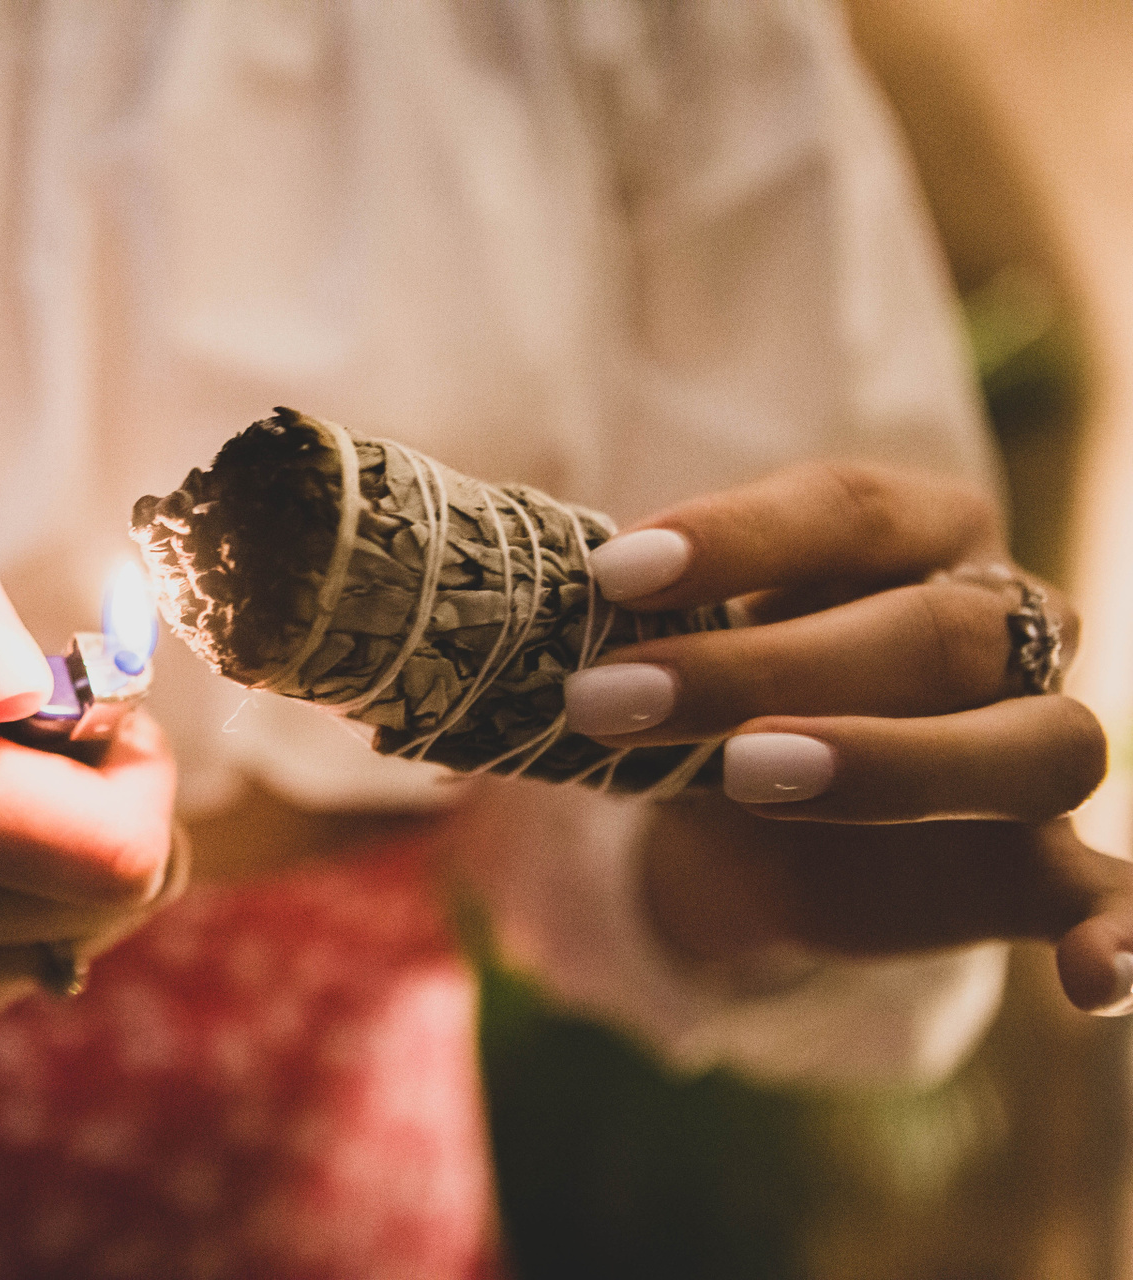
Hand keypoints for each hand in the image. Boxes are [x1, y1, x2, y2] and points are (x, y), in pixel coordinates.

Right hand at [0, 538, 181, 1060]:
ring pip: (80, 937)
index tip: (102, 720)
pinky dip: (19, 911)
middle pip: (112, 898)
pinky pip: (24, 972)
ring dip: (65, 862)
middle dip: (118, 812)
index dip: (142, 776)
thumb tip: (20, 686)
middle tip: (57, 750)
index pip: (107, 848)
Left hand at [562, 462, 1131, 1013]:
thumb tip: (521, 629)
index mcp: (917, 535)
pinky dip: (1127, 932)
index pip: (846, 511)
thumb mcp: (663, 655)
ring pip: (1036, 746)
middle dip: (761, 664)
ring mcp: (1036, 741)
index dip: (734, 536)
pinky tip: (1095, 978)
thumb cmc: (706, 701)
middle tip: (612, 699)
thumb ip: (630, 635)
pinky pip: (1116, 893)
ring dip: (894, 765)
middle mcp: (1003, 622)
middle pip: (932, 628)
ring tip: (750, 776)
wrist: (744, 825)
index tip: (612, 573)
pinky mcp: (1042, 863)